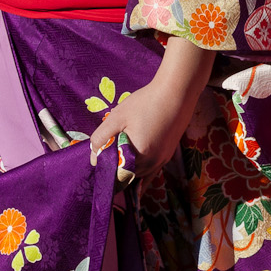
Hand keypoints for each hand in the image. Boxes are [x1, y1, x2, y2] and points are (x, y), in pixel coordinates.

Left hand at [90, 37, 215, 177]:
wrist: (177, 93)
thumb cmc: (146, 102)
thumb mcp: (117, 117)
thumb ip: (101, 138)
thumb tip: (93, 158)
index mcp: (140, 155)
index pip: (117, 175)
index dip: (106, 170)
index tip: (98, 161)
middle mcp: (153, 163)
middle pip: (129, 177)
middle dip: (116, 171)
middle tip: (105, 160)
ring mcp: (162, 161)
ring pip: (140, 176)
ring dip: (128, 172)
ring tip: (117, 161)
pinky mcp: (168, 155)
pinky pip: (151, 172)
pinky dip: (141, 172)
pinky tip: (134, 168)